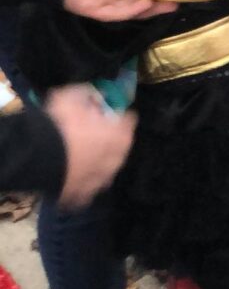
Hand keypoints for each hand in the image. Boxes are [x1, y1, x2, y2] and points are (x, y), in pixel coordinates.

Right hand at [45, 85, 135, 208]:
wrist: (39, 156)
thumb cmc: (59, 124)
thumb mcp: (72, 97)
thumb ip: (89, 95)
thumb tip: (97, 94)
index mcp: (120, 135)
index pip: (129, 121)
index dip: (119, 115)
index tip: (111, 111)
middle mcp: (117, 159)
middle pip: (120, 148)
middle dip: (111, 140)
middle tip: (95, 133)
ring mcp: (101, 179)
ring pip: (105, 169)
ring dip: (98, 162)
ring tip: (83, 155)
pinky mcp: (84, 194)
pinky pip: (87, 187)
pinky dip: (82, 181)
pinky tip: (72, 175)